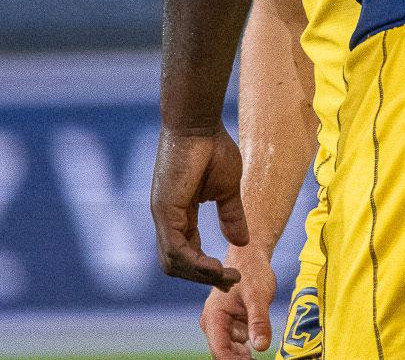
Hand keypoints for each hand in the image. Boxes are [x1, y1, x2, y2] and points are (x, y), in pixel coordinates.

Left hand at [151, 126, 248, 287]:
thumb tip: (241, 241)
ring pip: (173, 262)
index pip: (187, 251)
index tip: (230, 274)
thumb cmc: (212, 148)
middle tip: (228, 281)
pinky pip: (176, 249)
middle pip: (176, 264)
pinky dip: (195, 263)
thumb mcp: (227, 189)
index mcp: (180, 214)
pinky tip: (214, 267)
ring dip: (200, 275)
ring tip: (224, 276)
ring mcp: (163, 217)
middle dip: (202, 277)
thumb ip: (230, 215)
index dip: (206, 267)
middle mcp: (167, 219)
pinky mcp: (165, 212)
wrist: (199, 124)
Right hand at [198, 241, 276, 359]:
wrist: (251, 257)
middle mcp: (213, 324)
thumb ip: (259, 321)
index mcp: (213, 317)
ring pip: (231, 350)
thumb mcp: (259, 296)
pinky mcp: (231, 325)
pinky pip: (238, 343)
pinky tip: (259, 353)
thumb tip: (262, 347)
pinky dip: (248, 350)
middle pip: (224, 353)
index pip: (220, 351)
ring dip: (244, 358)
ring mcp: (221, 325)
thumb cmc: (252, 272)